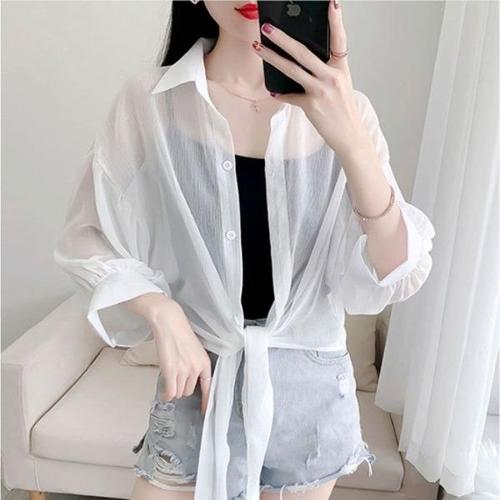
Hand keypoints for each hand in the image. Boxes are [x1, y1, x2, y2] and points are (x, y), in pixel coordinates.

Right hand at [146, 299, 213, 415]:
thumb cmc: (180, 333)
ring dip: (173, 388)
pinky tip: (164, 391)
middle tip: (175, 377)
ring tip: (169, 377)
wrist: (169, 322)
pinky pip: (170, 392)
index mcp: (205, 362)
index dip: (206, 401)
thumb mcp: (194, 349)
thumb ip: (194, 364)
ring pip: (179, 392)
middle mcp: (197, 368)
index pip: (209, 387)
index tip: (204, 411)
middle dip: (182, 387)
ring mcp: (184, 370)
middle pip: (189, 391)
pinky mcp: (171, 371)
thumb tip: (189, 379)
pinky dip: (166, 394)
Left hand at [251, 0, 370, 158]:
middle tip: (267, 27)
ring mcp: (321, 90)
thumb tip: (301, 64)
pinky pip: (290, 96)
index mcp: (341, 68)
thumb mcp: (340, 86)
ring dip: (272, 57)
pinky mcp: (311, 105)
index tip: (331, 4)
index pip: (339, 40)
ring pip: (291, 69)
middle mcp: (331, 76)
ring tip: (258, 48)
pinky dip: (281, 94)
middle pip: (303, 52)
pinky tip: (272, 91)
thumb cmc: (342, 110)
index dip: (336, 21)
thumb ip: (324, 72)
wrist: (349, 135)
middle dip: (282, 38)